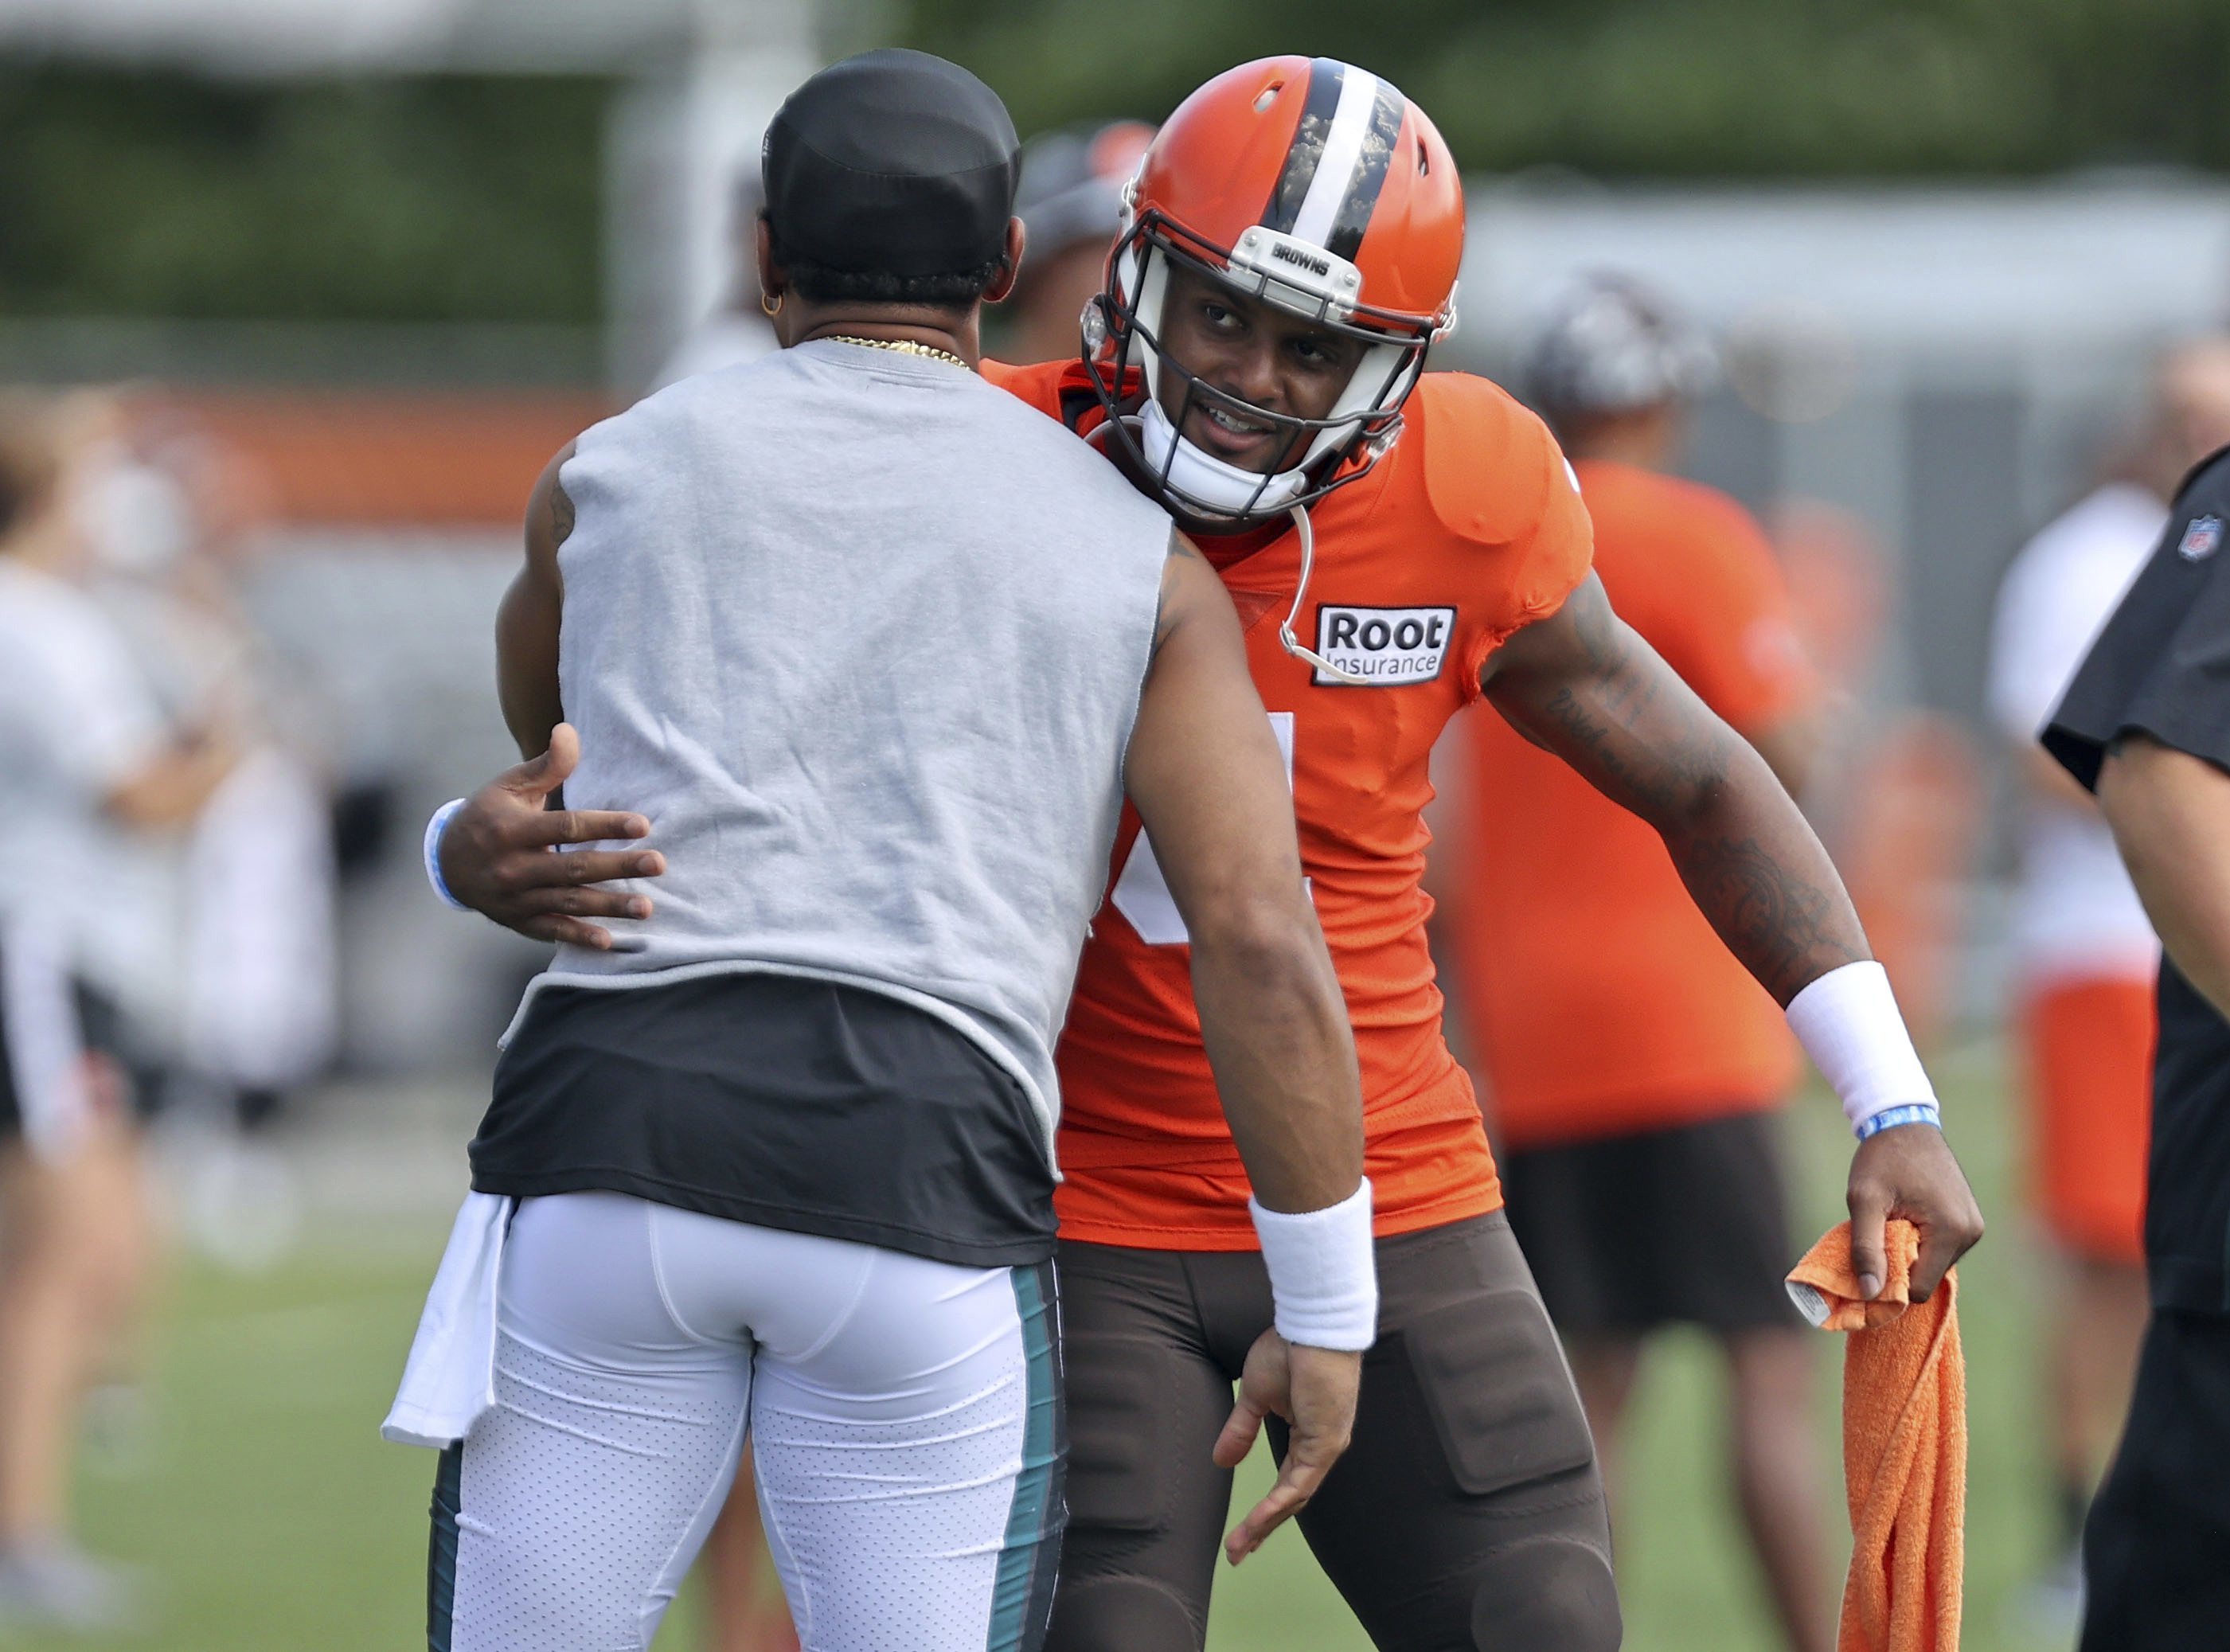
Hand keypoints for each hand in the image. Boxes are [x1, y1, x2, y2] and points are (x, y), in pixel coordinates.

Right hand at [440, 723, 665, 948]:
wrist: (447, 863)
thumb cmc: (488, 815)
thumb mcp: (509, 786)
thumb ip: (545, 764)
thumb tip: (570, 731)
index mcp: (512, 830)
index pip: (566, 827)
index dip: (605, 826)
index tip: (643, 825)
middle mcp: (514, 867)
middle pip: (574, 868)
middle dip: (618, 867)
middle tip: (659, 863)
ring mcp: (515, 898)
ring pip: (568, 903)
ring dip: (609, 906)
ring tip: (646, 906)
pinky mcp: (518, 921)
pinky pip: (551, 930)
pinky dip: (577, 937)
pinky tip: (609, 941)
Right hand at [1212, 1330, 1360, 1565]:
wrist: (1311, 1324)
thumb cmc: (1289, 1349)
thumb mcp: (1256, 1395)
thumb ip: (1241, 1430)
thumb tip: (1221, 1461)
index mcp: (1308, 1436)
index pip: (1286, 1483)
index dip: (1263, 1510)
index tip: (1240, 1534)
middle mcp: (1321, 1448)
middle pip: (1291, 1499)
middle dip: (1262, 1527)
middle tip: (1236, 1552)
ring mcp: (1326, 1446)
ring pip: (1296, 1497)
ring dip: (1266, 1524)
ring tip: (1240, 1546)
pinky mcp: (1327, 1441)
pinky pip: (1301, 1482)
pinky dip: (1278, 1504)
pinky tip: (1259, 1520)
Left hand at [1846, 1122, 1984, 1303]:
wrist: (1904, 1122)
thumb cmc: (1882, 1158)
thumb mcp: (1864, 1201)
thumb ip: (1866, 1248)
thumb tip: (1869, 1293)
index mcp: (1951, 1231)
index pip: (1919, 1288)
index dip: (1890, 1284)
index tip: (1867, 1264)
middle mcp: (1970, 1233)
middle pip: (1927, 1277)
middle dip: (1898, 1265)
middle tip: (1876, 1235)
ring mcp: (1972, 1227)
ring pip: (1932, 1264)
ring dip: (1907, 1252)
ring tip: (1890, 1221)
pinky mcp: (1968, 1221)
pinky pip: (1939, 1249)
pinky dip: (1918, 1242)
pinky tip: (1902, 1219)